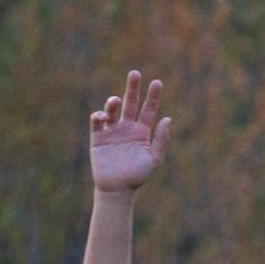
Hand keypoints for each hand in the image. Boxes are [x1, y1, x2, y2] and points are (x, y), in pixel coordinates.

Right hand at [89, 71, 170, 192]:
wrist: (117, 190)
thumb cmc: (136, 177)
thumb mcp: (153, 159)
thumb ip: (160, 139)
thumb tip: (167, 118)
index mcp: (141, 132)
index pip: (148, 110)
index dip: (153, 96)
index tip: (157, 82)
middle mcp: (127, 128)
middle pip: (130, 103)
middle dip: (132, 88)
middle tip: (135, 73)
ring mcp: (112, 131)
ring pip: (112, 109)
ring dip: (113, 102)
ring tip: (116, 101)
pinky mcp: (98, 137)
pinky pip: (97, 121)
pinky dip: (99, 115)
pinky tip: (104, 117)